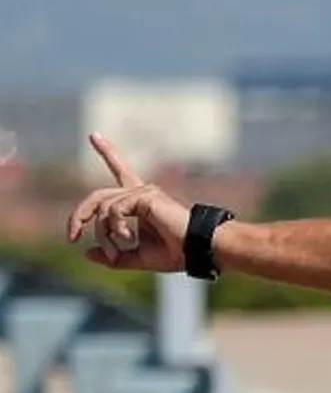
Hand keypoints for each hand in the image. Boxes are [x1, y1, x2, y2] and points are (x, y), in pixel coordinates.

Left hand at [66, 134, 190, 272]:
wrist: (196, 250)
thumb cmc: (174, 253)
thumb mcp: (135, 257)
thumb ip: (112, 255)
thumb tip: (87, 253)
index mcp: (139, 202)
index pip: (120, 171)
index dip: (108, 152)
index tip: (94, 135)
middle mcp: (141, 192)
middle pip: (98, 196)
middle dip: (79, 214)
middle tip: (72, 236)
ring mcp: (143, 192)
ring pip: (104, 208)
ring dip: (104, 234)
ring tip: (116, 252)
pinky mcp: (145, 196)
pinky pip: (115, 210)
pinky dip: (115, 228)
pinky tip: (128, 238)